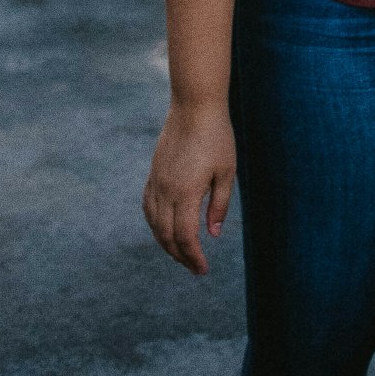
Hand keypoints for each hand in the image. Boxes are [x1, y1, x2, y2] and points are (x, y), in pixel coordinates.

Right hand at [144, 103, 235, 275]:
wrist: (194, 106)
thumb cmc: (216, 136)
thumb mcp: (226, 172)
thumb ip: (218, 205)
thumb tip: (212, 234)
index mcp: (186, 193)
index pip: (185, 237)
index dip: (193, 257)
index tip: (202, 270)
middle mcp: (167, 190)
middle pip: (167, 235)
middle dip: (180, 256)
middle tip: (194, 267)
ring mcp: (157, 181)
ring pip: (154, 223)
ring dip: (165, 242)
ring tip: (180, 253)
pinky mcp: (153, 172)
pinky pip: (148, 206)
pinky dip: (154, 223)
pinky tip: (163, 228)